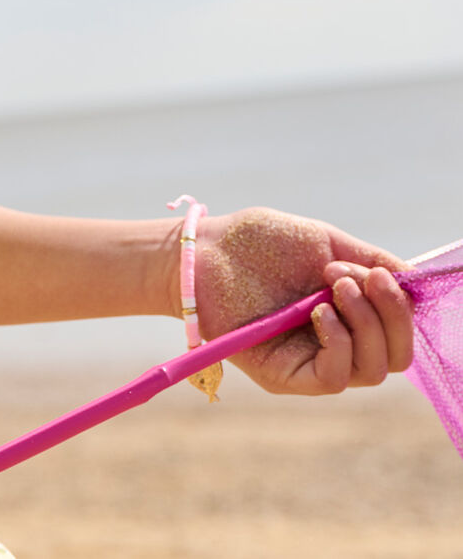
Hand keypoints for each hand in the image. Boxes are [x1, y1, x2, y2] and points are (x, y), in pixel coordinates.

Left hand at [187, 206, 414, 395]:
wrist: (205, 250)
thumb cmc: (260, 243)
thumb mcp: (325, 243)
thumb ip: (371, 261)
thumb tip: (417, 282)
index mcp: (350, 315)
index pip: (399, 332)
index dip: (401, 306)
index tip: (378, 273)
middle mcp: (336, 344)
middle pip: (395, 357)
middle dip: (391, 316)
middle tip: (362, 278)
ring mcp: (311, 362)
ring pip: (373, 370)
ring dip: (365, 324)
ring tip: (334, 287)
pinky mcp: (286, 377)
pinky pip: (334, 378)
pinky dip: (339, 344)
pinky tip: (319, 313)